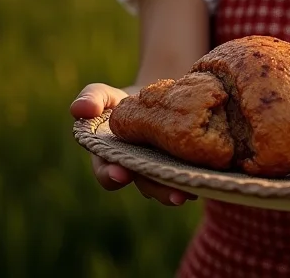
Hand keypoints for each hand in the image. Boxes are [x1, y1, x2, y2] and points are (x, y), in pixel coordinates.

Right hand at [71, 83, 196, 206]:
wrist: (157, 98)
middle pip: (144, 184)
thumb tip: (80, 110)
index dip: (112, 174)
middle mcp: (135, 169)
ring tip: (191, 190)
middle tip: (174, 194)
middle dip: (157, 189)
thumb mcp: (105, 95)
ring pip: (167, 185)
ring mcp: (159, 169)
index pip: (107, 171)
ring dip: (178, 189)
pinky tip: (209, 177)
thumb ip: (91, 99)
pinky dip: (195, 176)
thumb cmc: (123, 101)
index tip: (121, 173)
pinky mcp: (180, 163)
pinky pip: (186, 174)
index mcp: (110, 158)